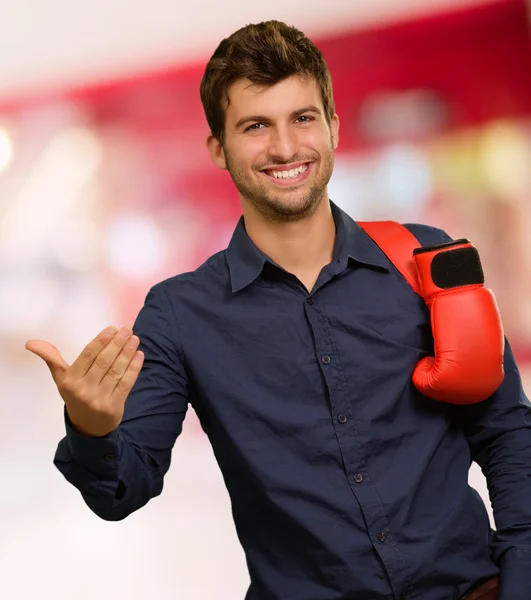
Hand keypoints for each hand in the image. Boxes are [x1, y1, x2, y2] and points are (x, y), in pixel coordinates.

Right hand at [25, 326, 144, 436]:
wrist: (88, 428)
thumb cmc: (75, 395)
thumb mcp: (61, 379)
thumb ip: (51, 359)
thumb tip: (31, 342)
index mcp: (69, 381)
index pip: (88, 356)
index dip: (101, 341)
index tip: (113, 328)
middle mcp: (83, 390)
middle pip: (104, 361)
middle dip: (117, 343)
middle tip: (127, 330)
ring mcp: (99, 400)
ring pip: (116, 371)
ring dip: (127, 353)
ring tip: (134, 339)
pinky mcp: (114, 407)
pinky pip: (126, 383)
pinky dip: (134, 368)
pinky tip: (139, 355)